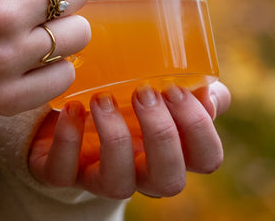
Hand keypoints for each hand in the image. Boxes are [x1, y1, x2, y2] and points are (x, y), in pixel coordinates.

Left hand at [28, 81, 230, 199]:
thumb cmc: (121, 101)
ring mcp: (100, 177)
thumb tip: (212, 90)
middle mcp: (141, 172)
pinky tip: (72, 109)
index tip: (175, 89)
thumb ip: (189, 89)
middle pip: (169, 179)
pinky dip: (68, 140)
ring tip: (102, 98)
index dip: (198, 129)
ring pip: (118, 184)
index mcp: (170, 150)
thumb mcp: (155, 93)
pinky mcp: (62, 174)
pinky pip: (64, 172)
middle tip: (143, 93)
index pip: (207, 158)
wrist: (64, 113)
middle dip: (161, 134)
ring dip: (114, 138)